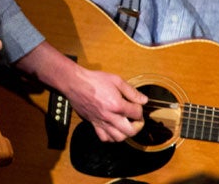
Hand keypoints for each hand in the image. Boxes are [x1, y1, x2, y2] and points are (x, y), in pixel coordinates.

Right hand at [16, 42, 147, 142]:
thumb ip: (131, 91)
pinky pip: (104, 138)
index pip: (137, 113)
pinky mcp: (93, 123)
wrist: (75, 83)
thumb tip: (143, 100)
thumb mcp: (116, 80)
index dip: (140, 109)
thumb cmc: (94, 80)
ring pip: (118, 138)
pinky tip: (113, 129)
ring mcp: (101, 121)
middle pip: (131, 131)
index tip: (136, 105)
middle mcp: (109, 116)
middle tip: (136, 119)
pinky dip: (111, 137)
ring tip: (125, 125)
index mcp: (117, 105)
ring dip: (125, 133)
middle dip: (137, 126)